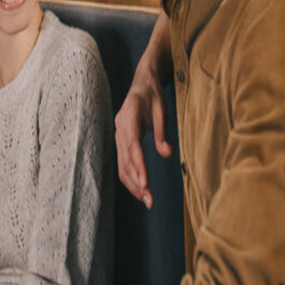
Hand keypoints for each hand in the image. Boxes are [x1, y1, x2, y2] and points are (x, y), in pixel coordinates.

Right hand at [115, 66, 171, 208]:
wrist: (142, 83)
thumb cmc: (154, 95)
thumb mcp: (162, 109)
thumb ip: (162, 132)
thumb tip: (166, 154)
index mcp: (129, 114)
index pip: (132, 144)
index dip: (137, 164)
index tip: (145, 183)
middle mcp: (120, 126)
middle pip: (125, 159)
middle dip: (136, 181)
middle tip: (149, 201)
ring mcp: (118, 134)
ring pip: (122, 164)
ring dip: (133, 183)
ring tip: (147, 200)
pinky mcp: (120, 140)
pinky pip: (122, 162)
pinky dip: (130, 177)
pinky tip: (140, 189)